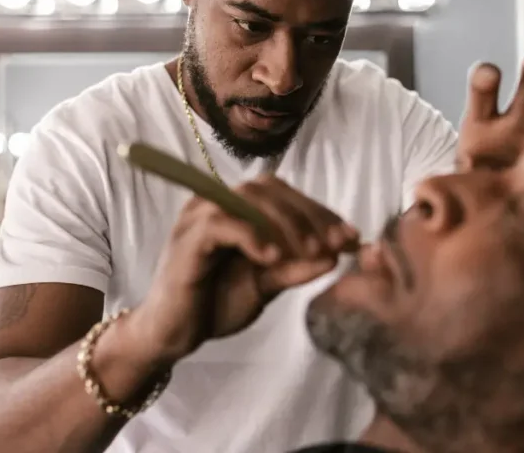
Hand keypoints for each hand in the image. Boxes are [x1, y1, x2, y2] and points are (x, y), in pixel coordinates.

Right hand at [134, 175, 359, 362]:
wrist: (172, 335)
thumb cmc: (215, 305)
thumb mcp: (267, 284)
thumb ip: (296, 268)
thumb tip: (336, 256)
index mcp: (235, 207)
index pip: (283, 193)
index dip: (320, 211)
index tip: (352, 237)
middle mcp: (214, 202)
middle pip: (269, 188)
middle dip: (310, 215)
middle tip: (337, 244)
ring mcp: (198, 216)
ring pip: (249, 199)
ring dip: (287, 223)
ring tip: (311, 253)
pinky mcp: (187, 239)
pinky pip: (222, 224)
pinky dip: (252, 236)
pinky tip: (273, 259)